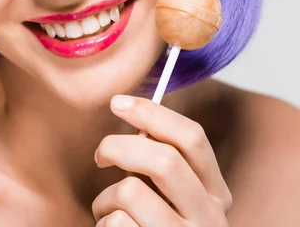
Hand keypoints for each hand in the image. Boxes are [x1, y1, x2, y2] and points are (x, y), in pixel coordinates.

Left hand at [92, 95, 231, 225]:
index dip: (152, 113)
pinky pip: (115, 224)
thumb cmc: (157, 225)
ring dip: (105, 198)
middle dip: (119, 147)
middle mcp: (210, 217)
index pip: (192, 138)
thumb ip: (161, 161)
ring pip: (131, 192)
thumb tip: (131, 112)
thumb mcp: (172, 195)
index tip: (117, 103)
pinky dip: (103, 224)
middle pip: (163, 160)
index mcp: (216, 191)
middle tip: (100, 155)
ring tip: (108, 210)